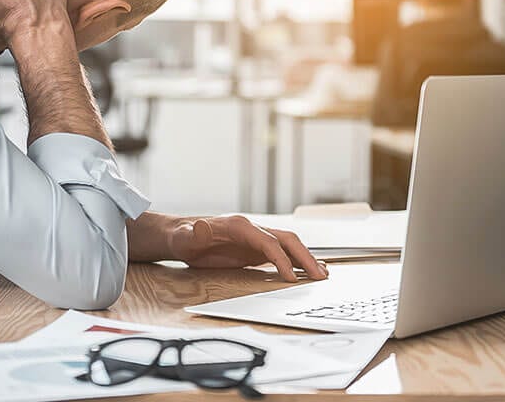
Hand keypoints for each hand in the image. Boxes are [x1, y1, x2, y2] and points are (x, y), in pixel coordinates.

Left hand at [168, 215, 327, 281]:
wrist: (182, 236)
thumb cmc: (183, 237)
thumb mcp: (184, 236)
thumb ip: (193, 233)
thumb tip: (200, 227)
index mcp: (240, 226)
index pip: (268, 242)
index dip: (282, 259)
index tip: (292, 278)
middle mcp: (252, 230)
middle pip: (286, 240)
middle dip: (305, 257)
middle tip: (320, 277)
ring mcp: (256, 239)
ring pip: (288, 246)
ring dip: (306, 259)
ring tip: (322, 275)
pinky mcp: (255, 250)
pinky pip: (281, 254)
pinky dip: (296, 262)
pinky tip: (307, 271)